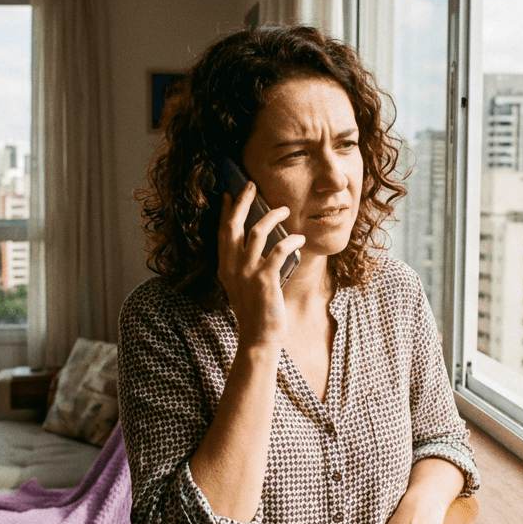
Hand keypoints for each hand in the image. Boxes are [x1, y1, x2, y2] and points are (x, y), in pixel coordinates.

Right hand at [216, 183, 305, 349]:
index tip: (229, 194)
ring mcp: (248, 273)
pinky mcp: (265, 280)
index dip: (226, 211)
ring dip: (272, 216)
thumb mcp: (242, 286)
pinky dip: (291, 240)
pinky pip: (279, 250)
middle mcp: (233, 267)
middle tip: (250, 185)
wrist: (258, 338)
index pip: (222, 232)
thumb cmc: (255, 313)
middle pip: (233, 225)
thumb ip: (245, 266)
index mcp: (225, 267)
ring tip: (284, 209)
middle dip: (242, 201)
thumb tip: (259, 244)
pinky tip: (300, 237)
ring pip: (256, 232)